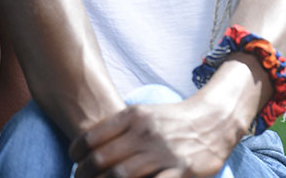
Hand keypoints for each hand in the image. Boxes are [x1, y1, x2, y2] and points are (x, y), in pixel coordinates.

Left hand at [70, 98, 234, 177]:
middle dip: (85, 174)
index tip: (73, 159)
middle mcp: (144, 133)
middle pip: (103, 159)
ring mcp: (162, 153)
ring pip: (122, 175)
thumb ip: (120, 126)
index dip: (78, 150)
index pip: (94, 135)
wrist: (212, 120)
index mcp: (132, 116)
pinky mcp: (181, 171)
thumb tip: (91, 143)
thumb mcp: (143, 114)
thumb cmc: (172, 120)